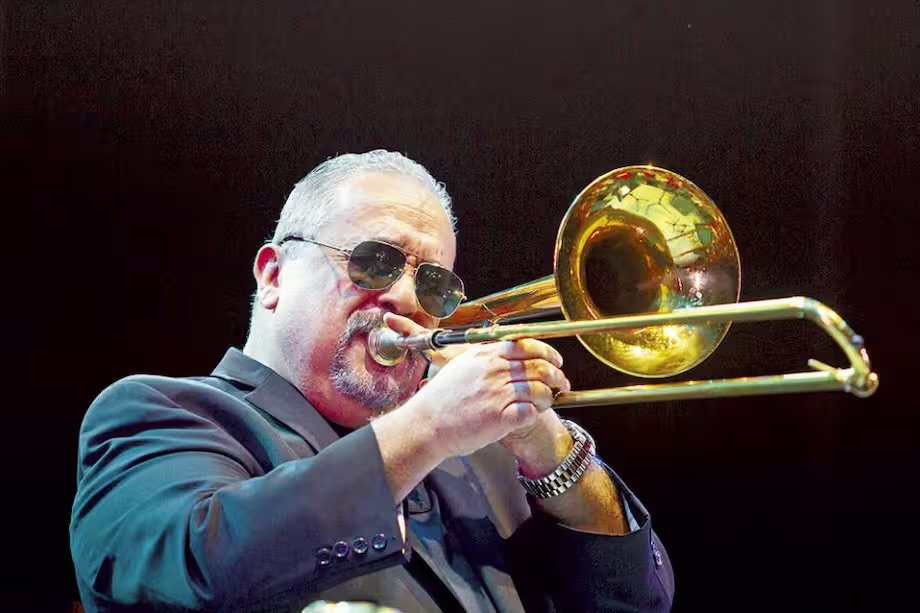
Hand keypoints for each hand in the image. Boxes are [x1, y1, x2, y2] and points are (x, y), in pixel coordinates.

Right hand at [385, 313, 570, 458]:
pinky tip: (531, 415)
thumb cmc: (440, 398)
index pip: (527, 345)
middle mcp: (494, 371)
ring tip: (549, 401)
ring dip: (549, 396)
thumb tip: (506, 350)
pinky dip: (536, 413)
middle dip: (557, 375)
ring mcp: (497, 394)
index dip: (548, 352)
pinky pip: (530, 412)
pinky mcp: (499, 418)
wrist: (426, 424)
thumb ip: (485, 356)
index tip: (556, 360)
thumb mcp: (461, 365)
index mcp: (486, 355)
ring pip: (540, 390)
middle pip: (539, 366)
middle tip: (562, 383)